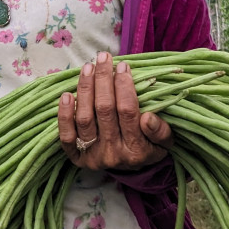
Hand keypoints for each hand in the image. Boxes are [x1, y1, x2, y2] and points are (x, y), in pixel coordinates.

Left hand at [58, 52, 171, 170]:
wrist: (131, 170)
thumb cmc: (149, 147)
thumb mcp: (164, 142)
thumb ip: (160, 131)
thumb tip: (148, 118)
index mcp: (137, 150)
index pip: (128, 111)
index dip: (124, 86)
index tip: (123, 66)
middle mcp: (113, 154)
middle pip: (104, 110)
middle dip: (103, 79)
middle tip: (103, 58)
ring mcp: (93, 156)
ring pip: (85, 118)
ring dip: (85, 89)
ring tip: (88, 67)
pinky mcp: (77, 157)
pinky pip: (66, 136)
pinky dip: (64, 115)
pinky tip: (66, 95)